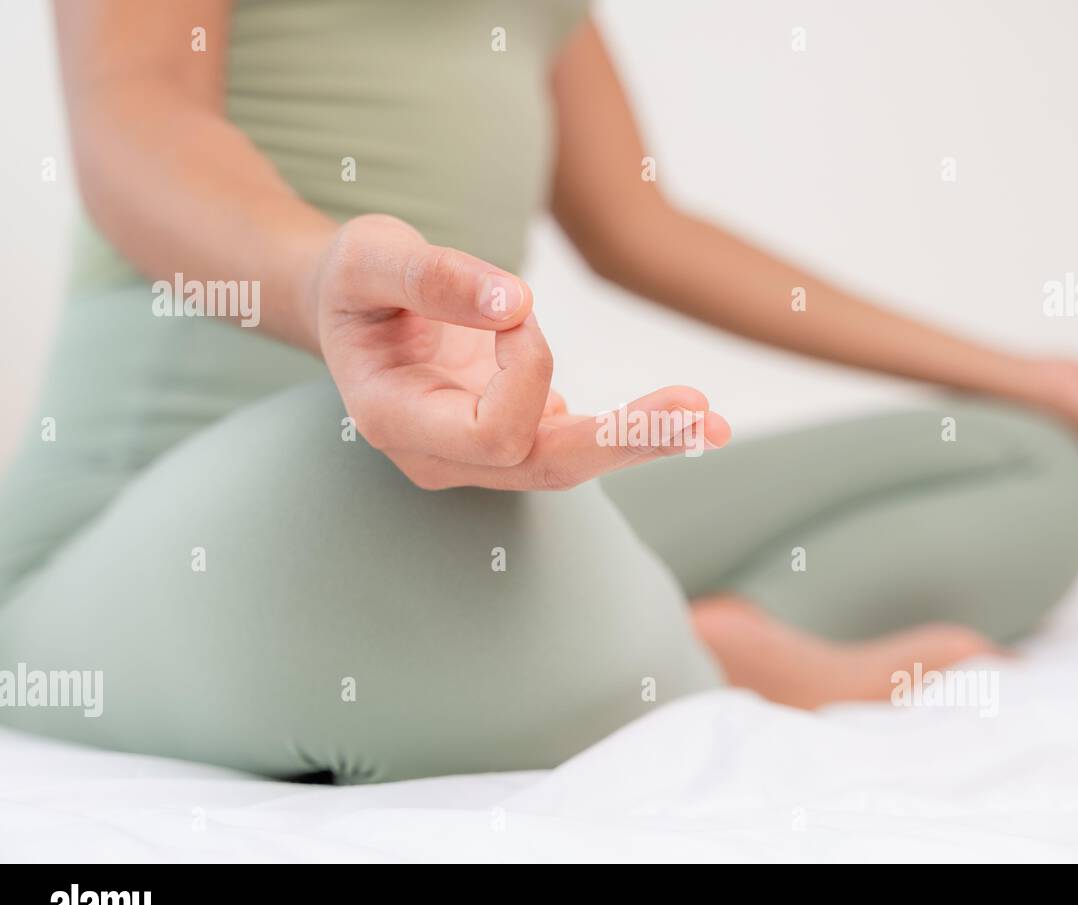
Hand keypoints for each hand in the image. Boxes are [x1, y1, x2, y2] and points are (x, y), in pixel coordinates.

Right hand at [312, 214, 729, 489]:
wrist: (353, 307)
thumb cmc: (358, 281)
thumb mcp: (371, 255)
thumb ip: (430, 276)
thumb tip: (513, 300)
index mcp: (397, 421)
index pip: (493, 432)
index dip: (526, 367)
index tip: (513, 305)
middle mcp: (442, 457)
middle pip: (549, 468)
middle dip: (626, 439)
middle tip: (705, 417)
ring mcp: (480, 456)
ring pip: (573, 462)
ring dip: (646, 438)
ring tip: (716, 423)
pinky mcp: (517, 436)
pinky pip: (580, 442)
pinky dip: (635, 427)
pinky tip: (691, 419)